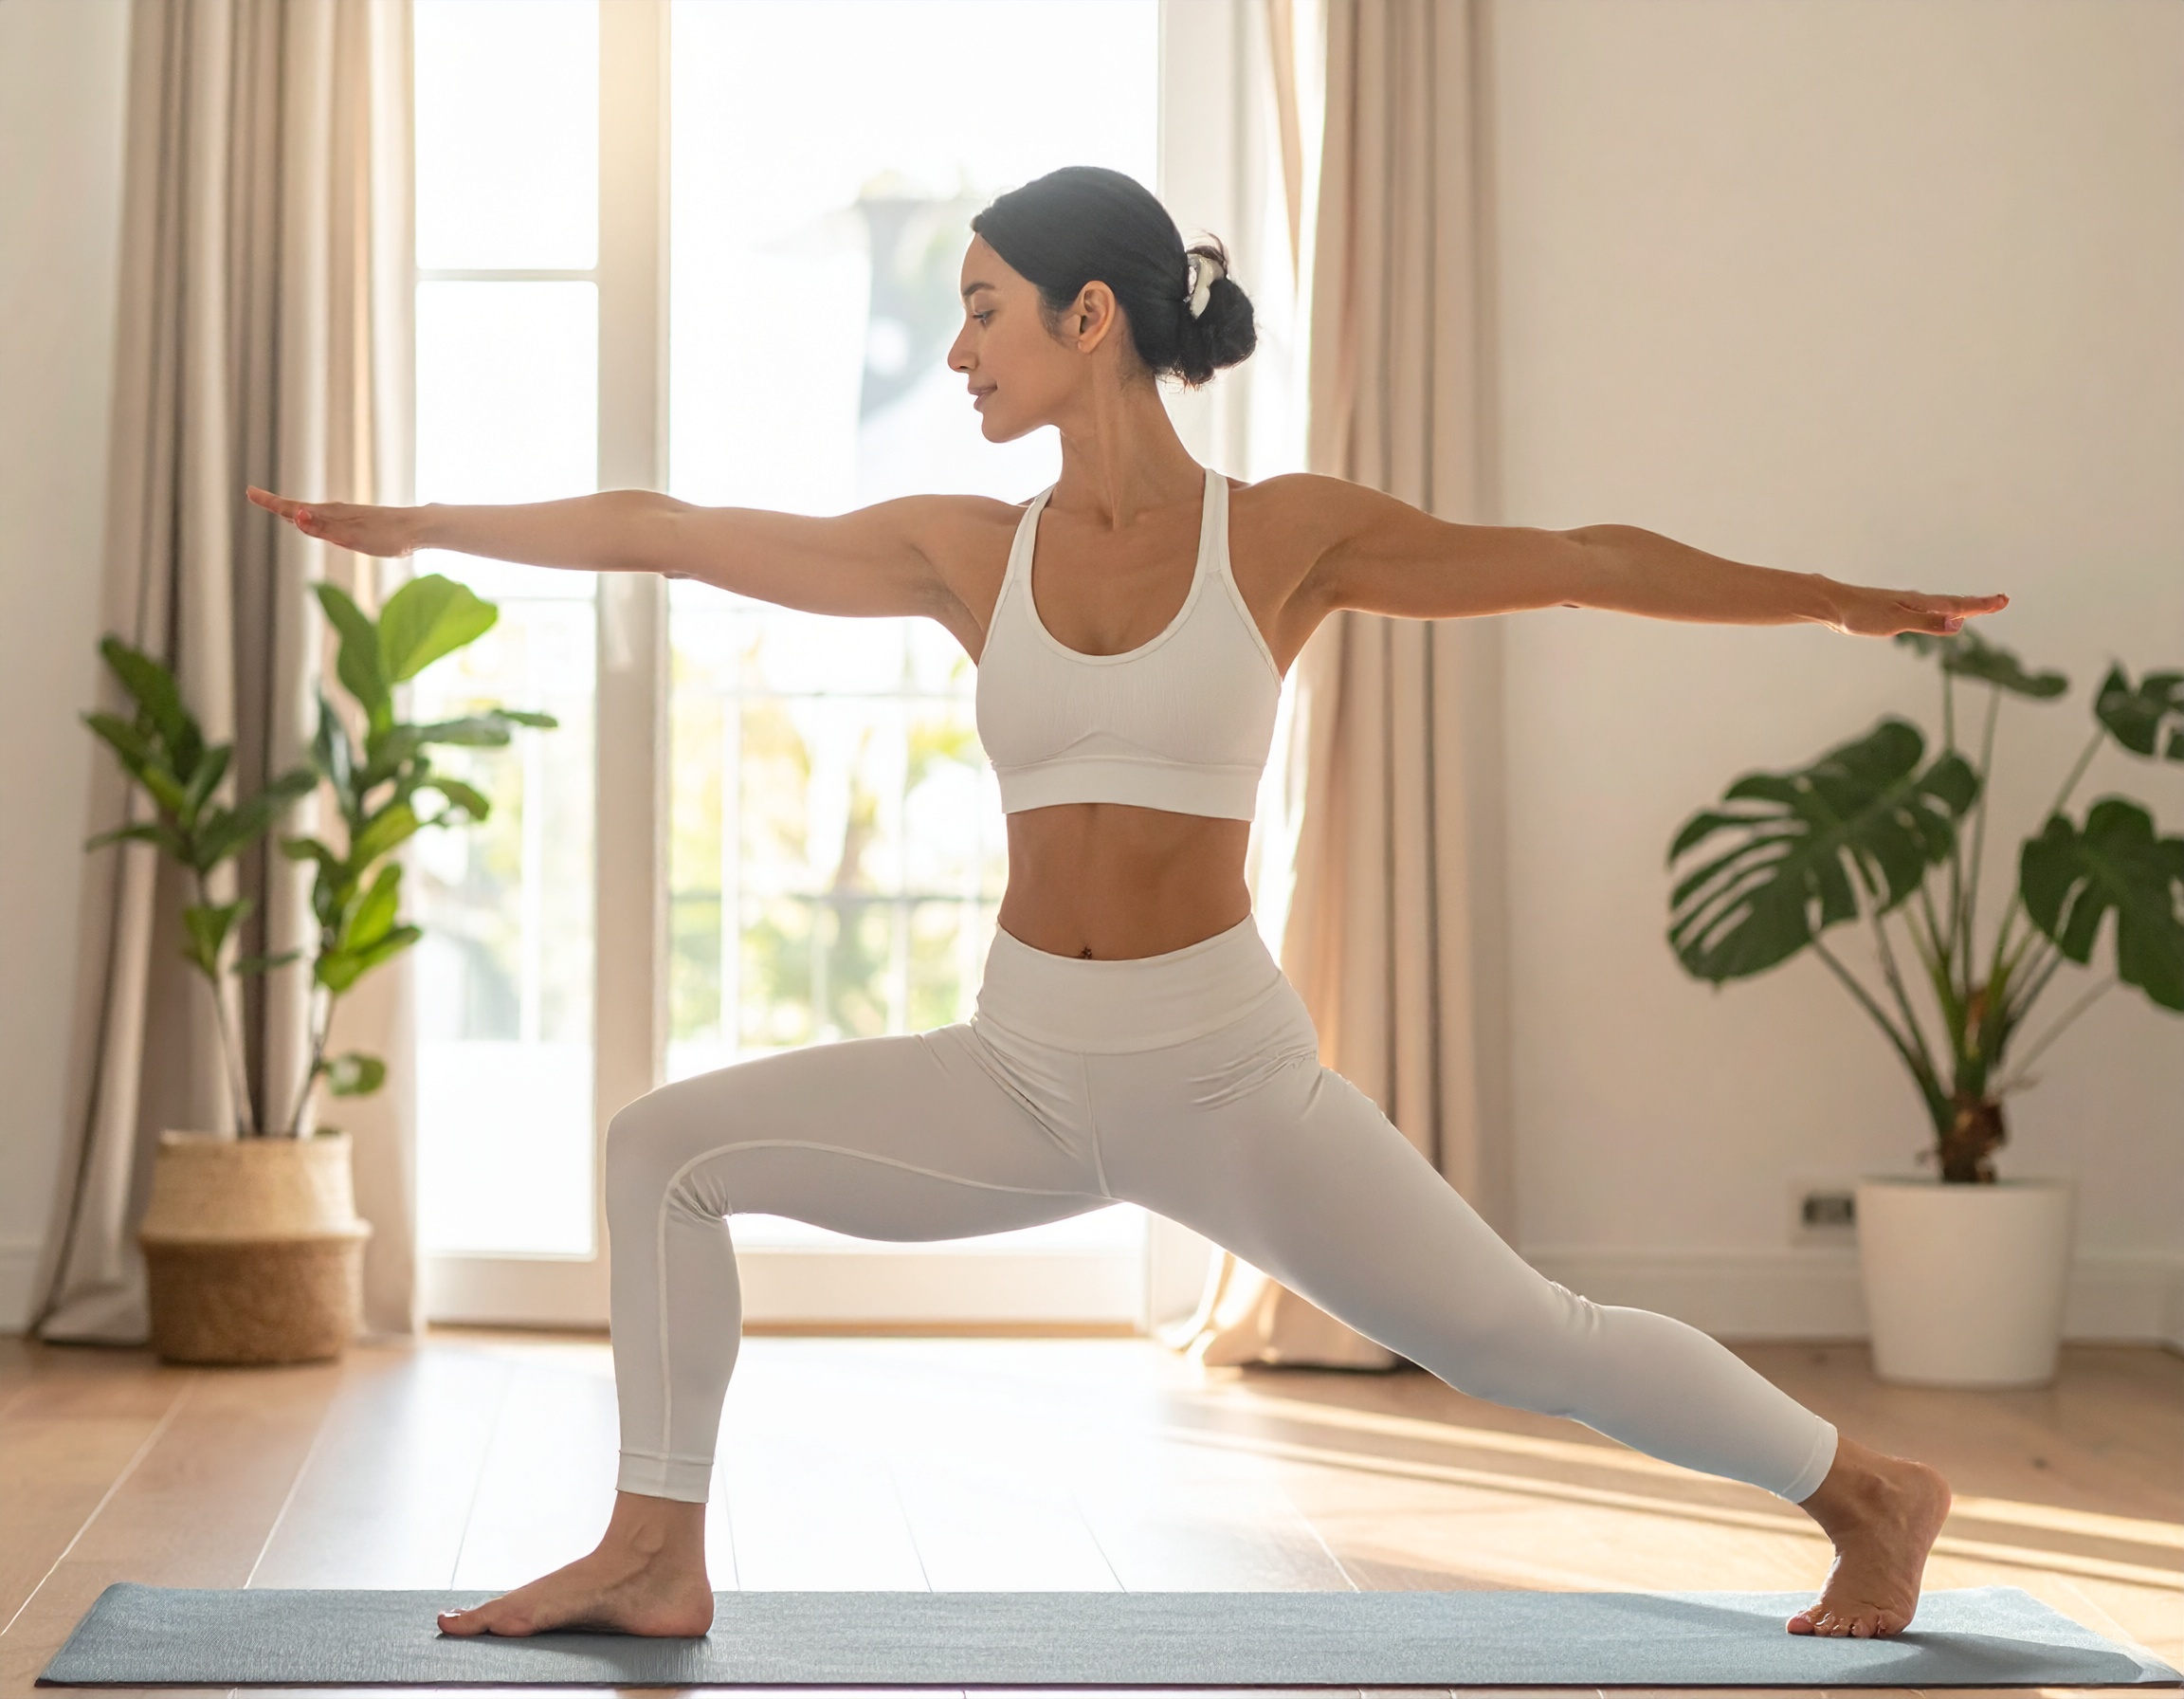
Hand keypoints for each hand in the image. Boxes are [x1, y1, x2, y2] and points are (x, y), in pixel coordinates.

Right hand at [247, 486, 420, 557]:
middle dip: (276, 505)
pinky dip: (313, 518)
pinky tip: (318, 522)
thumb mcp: (352, 536)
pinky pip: (328, 519)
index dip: (270, 502)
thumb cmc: (388, 536)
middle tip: (255, 496)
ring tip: (279, 510)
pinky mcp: (359, 523)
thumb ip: (323, 528)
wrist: (418, 529)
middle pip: (299, 508)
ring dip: (293, 511)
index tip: (249, 491)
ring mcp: (348, 517)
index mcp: (331, 515)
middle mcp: (336, 512)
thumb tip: (295, 515)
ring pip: (313, 513)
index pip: (292, 508)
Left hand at [1823, 582, 2008, 637]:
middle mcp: (1915, 601)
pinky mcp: (1891, 609)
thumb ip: (1927, 623)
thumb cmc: (1860, 614)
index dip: (1981, 605)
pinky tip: (1935, 615)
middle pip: (1953, 603)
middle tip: (2001, 601)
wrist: (1831, 603)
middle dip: (1977, 604)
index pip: (1958, 605)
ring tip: (1976, 609)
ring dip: (1960, 607)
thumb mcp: (1895, 622)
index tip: (2004, 601)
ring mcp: (1903, 604)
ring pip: (1939, 605)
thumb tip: (1959, 623)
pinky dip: (1939, 611)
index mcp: (1919, 603)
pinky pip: (1924, 610)